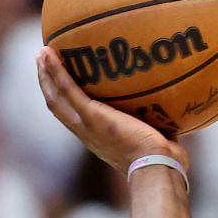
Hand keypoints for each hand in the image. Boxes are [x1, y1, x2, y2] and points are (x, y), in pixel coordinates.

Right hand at [35, 46, 186, 171]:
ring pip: (56, 96)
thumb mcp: (158, 136)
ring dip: (46, 74)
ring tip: (43, 52)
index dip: (66, 100)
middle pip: (58, 105)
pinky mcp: (90, 116)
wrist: (158, 166)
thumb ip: (158, 121)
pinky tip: (48, 53)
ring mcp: (86, 124)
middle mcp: (86, 132)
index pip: (74, 117)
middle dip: (49, 83)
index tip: (63, 83)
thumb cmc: (165, 159)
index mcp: (98, 138)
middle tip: (45, 61)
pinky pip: (67, 89)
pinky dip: (55, 70)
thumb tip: (175, 107)